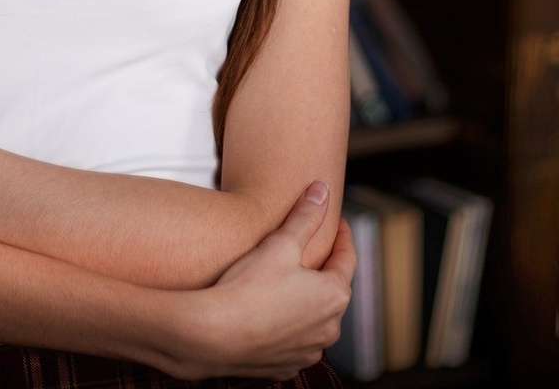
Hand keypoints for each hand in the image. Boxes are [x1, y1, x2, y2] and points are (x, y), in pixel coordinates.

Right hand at [158, 182, 355, 381]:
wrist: (211, 335)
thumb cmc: (247, 288)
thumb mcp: (280, 244)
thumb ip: (305, 216)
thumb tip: (322, 190)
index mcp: (333, 295)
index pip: (347, 258)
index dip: (342, 236)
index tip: (337, 224)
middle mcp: (328, 328)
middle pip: (331, 291)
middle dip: (321, 271)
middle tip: (308, 253)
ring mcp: (307, 351)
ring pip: (312, 320)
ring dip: (304, 303)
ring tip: (284, 285)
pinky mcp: (285, 367)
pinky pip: (292, 343)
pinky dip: (285, 329)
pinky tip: (267, 316)